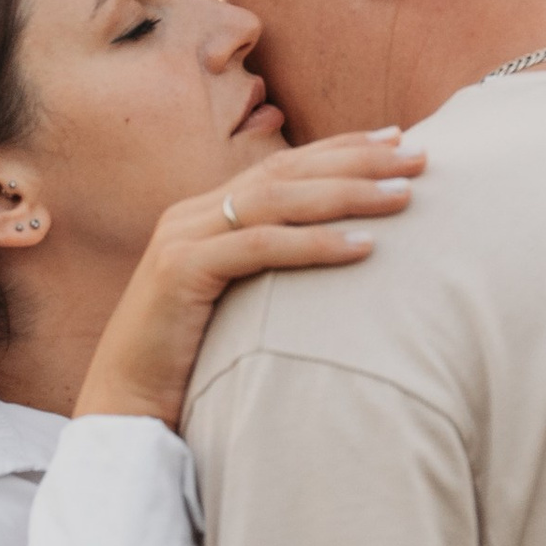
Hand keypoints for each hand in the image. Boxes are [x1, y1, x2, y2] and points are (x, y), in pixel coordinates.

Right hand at [75, 131, 424, 429]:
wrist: (124, 405)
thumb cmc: (189, 365)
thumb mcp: (235, 306)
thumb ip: (269, 274)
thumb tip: (341, 260)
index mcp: (205, 214)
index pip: (282, 167)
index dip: (341, 149)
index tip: (398, 141)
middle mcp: (192, 214)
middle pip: (286, 171)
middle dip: (357, 160)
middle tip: (421, 158)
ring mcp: (183, 238)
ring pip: (277, 199)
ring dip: (347, 193)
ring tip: (404, 196)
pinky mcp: (182, 271)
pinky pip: (260, 246)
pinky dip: (315, 243)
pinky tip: (363, 245)